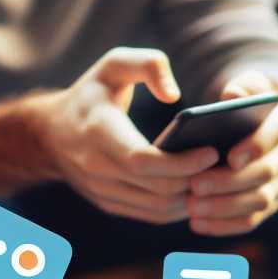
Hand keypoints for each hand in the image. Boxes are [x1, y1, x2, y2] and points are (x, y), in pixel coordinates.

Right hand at [29, 47, 218, 223]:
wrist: (50, 133)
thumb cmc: (92, 93)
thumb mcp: (113, 64)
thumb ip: (148, 65)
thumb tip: (174, 95)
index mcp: (97, 131)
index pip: (142, 160)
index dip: (181, 162)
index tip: (212, 151)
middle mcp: (96, 167)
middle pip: (157, 188)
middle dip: (196, 180)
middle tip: (228, 167)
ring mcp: (102, 191)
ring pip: (158, 207)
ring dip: (191, 198)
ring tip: (218, 179)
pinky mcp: (110, 205)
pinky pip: (152, 214)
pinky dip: (179, 207)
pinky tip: (199, 190)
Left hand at [187, 73, 277, 235]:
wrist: (244, 131)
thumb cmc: (235, 108)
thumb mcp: (240, 88)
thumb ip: (240, 87)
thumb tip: (233, 97)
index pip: (273, 136)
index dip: (254, 147)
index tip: (229, 157)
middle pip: (264, 174)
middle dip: (229, 182)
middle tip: (195, 185)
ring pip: (258, 201)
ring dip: (223, 207)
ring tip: (192, 206)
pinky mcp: (267, 206)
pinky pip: (250, 221)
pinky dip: (223, 225)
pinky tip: (197, 224)